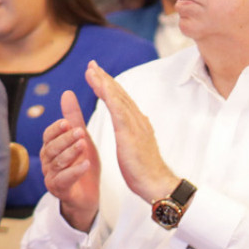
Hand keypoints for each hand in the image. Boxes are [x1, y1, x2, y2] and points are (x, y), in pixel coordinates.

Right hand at [42, 89, 101, 230]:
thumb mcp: (81, 138)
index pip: (48, 135)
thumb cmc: (83, 164)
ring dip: (71, 153)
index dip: (56, 129)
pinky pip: (64, 180)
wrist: (89, 194)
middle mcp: (47, 161)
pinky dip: (75, 171)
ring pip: (57, 163)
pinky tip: (86, 164)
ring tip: (84, 145)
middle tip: (79, 132)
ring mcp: (51, 176)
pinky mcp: (59, 190)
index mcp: (51, 147)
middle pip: (51, 148)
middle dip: (65, 140)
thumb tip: (67, 93)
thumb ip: (74, 118)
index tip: (67, 122)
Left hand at [86, 61, 175, 204]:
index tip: (97, 75)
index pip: (121, 100)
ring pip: (118, 98)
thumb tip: (134, 124)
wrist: (156, 183)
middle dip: (105, 79)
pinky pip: (118, 110)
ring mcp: (135, 125)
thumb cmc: (144, 170)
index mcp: (137, 124)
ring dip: (104, 83)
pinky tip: (101, 87)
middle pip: (119, 94)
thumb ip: (134, 133)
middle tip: (92, 65)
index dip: (109, 86)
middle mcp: (137, 120)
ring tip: (92, 71)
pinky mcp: (130, 133)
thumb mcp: (135, 147)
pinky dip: (110, 96)